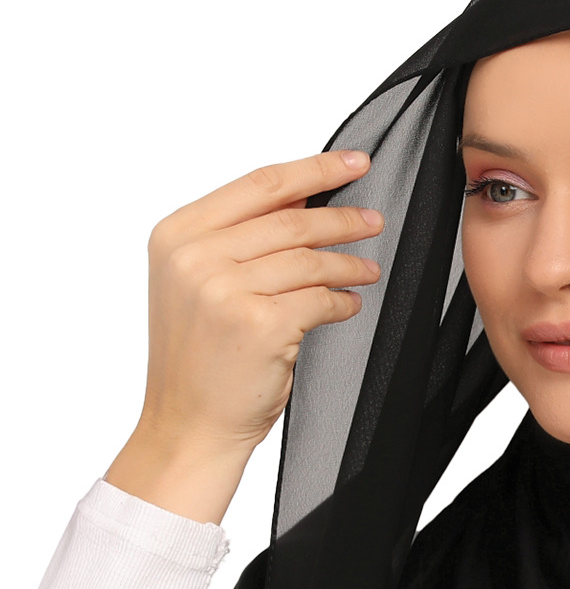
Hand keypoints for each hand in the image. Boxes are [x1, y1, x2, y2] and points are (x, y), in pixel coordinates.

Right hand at [106, 151, 382, 522]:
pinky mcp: (260, 325)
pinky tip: (349, 305)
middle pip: (290, 220)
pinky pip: (320, 300)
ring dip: (347, 263)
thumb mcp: (199, 285)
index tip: (354, 161)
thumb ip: (238, 239)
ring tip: (368, 268)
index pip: (259, 185)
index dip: (313, 169)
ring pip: (309, 260)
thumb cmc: (199, 359)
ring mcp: (226, 291)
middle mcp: (196, 257)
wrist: (188, 426)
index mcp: (177, 235)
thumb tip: (304, 201)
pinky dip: (341, 302)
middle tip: (374, 219)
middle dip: (342, 218)